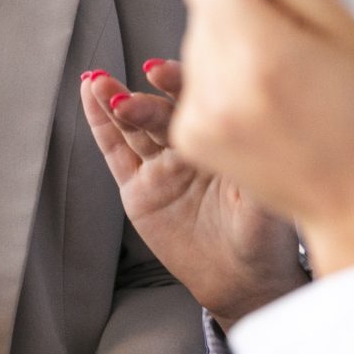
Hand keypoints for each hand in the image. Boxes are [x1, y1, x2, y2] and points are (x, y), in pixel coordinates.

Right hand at [81, 60, 301, 325]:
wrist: (241, 280)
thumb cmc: (265, 238)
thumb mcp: (265, 201)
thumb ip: (253, 167)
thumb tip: (252, 130)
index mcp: (221, 140)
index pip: (197, 101)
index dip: (177, 82)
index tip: (159, 73)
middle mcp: (190, 145)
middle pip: (161, 113)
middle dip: (142, 102)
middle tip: (125, 102)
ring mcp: (162, 165)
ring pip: (134, 127)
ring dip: (113, 100)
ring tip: (96, 84)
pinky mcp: (139, 188)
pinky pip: (117, 152)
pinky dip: (101, 124)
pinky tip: (88, 94)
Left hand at [171, 0, 353, 275]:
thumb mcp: (352, 37)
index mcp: (258, 52)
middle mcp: (216, 85)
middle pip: (202, 4)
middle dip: (241, 2)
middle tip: (296, 31)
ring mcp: (197, 116)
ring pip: (198, 40)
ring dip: (233, 40)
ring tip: (289, 73)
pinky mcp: (191, 138)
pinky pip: (196, 79)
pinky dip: (225, 77)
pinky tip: (269, 100)